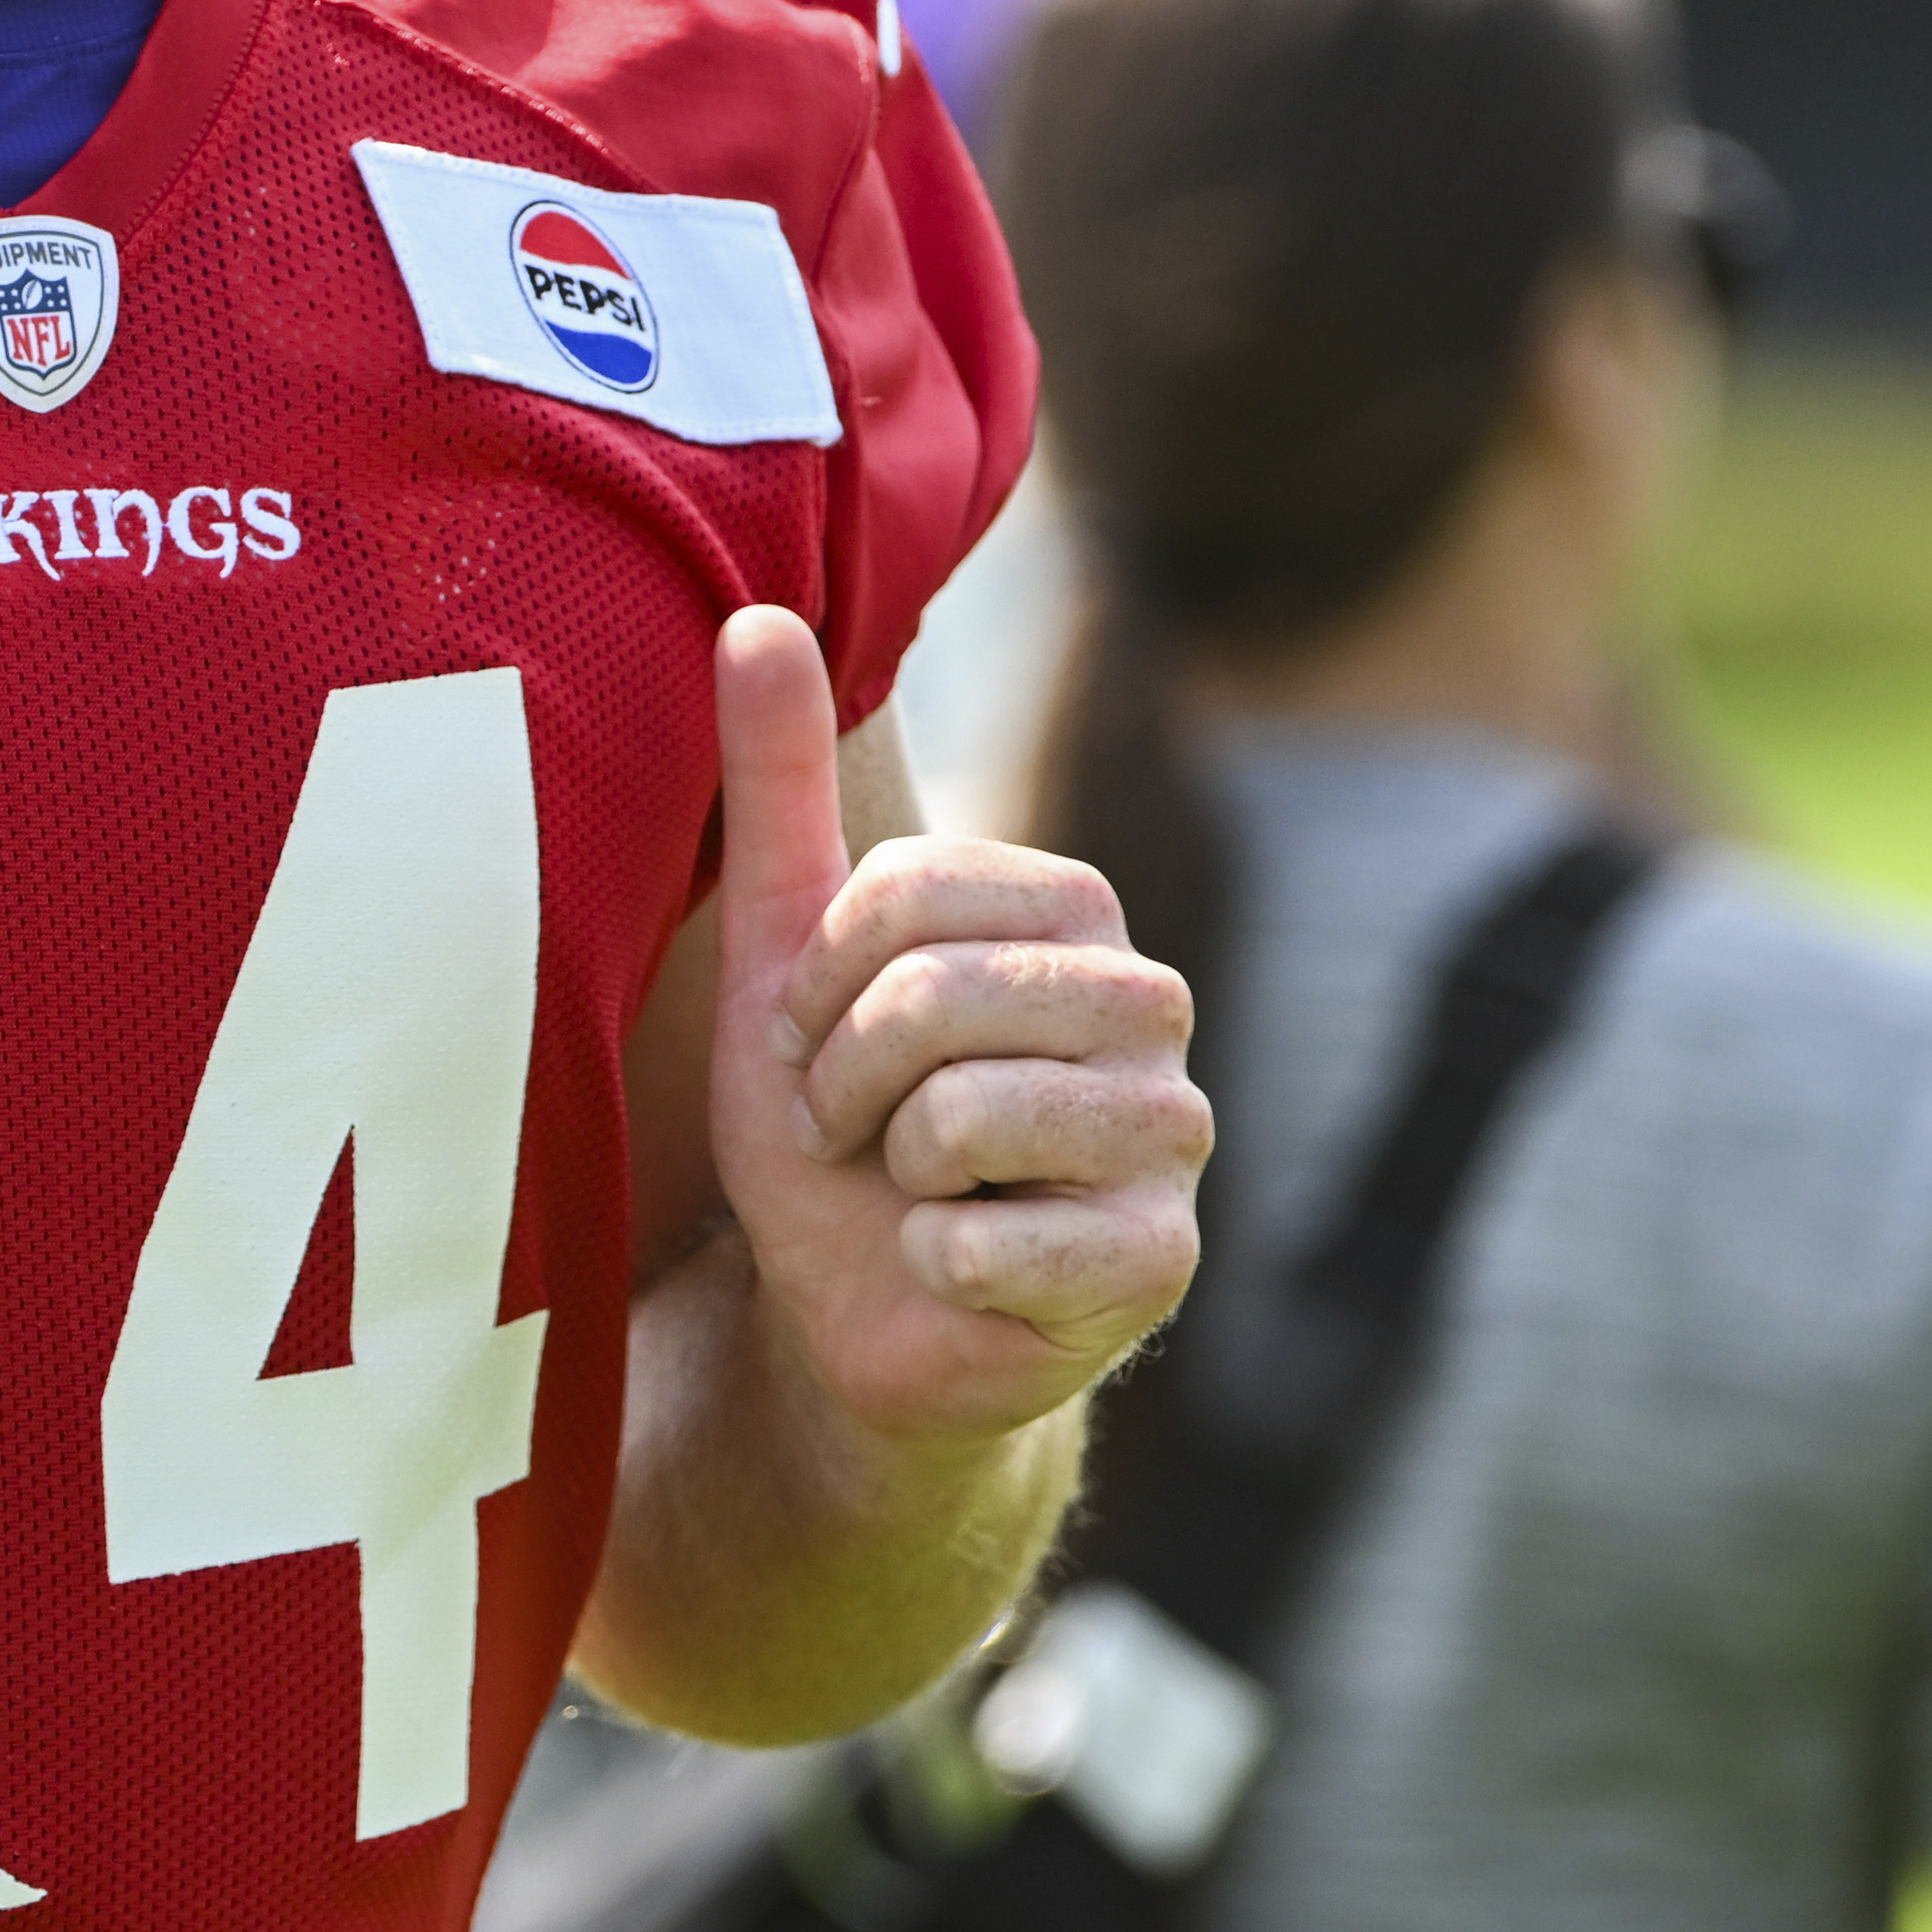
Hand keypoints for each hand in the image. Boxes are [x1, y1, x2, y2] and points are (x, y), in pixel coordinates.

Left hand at [698, 603, 1207, 1453]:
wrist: (860, 1316)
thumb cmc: (834, 1128)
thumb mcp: (781, 954)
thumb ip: (777, 786)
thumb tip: (757, 615)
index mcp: (1073, 912)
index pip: (910, 894)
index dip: (819, 983)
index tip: (811, 1041)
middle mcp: (1153, 1004)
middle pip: (937, 997)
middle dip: (844, 1079)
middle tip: (850, 1129)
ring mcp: (1174, 1136)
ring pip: (965, 1115)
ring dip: (887, 1172)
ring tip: (907, 1190)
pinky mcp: (1164, 1262)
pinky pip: (990, 1244)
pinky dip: (929, 1268)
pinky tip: (956, 1272)